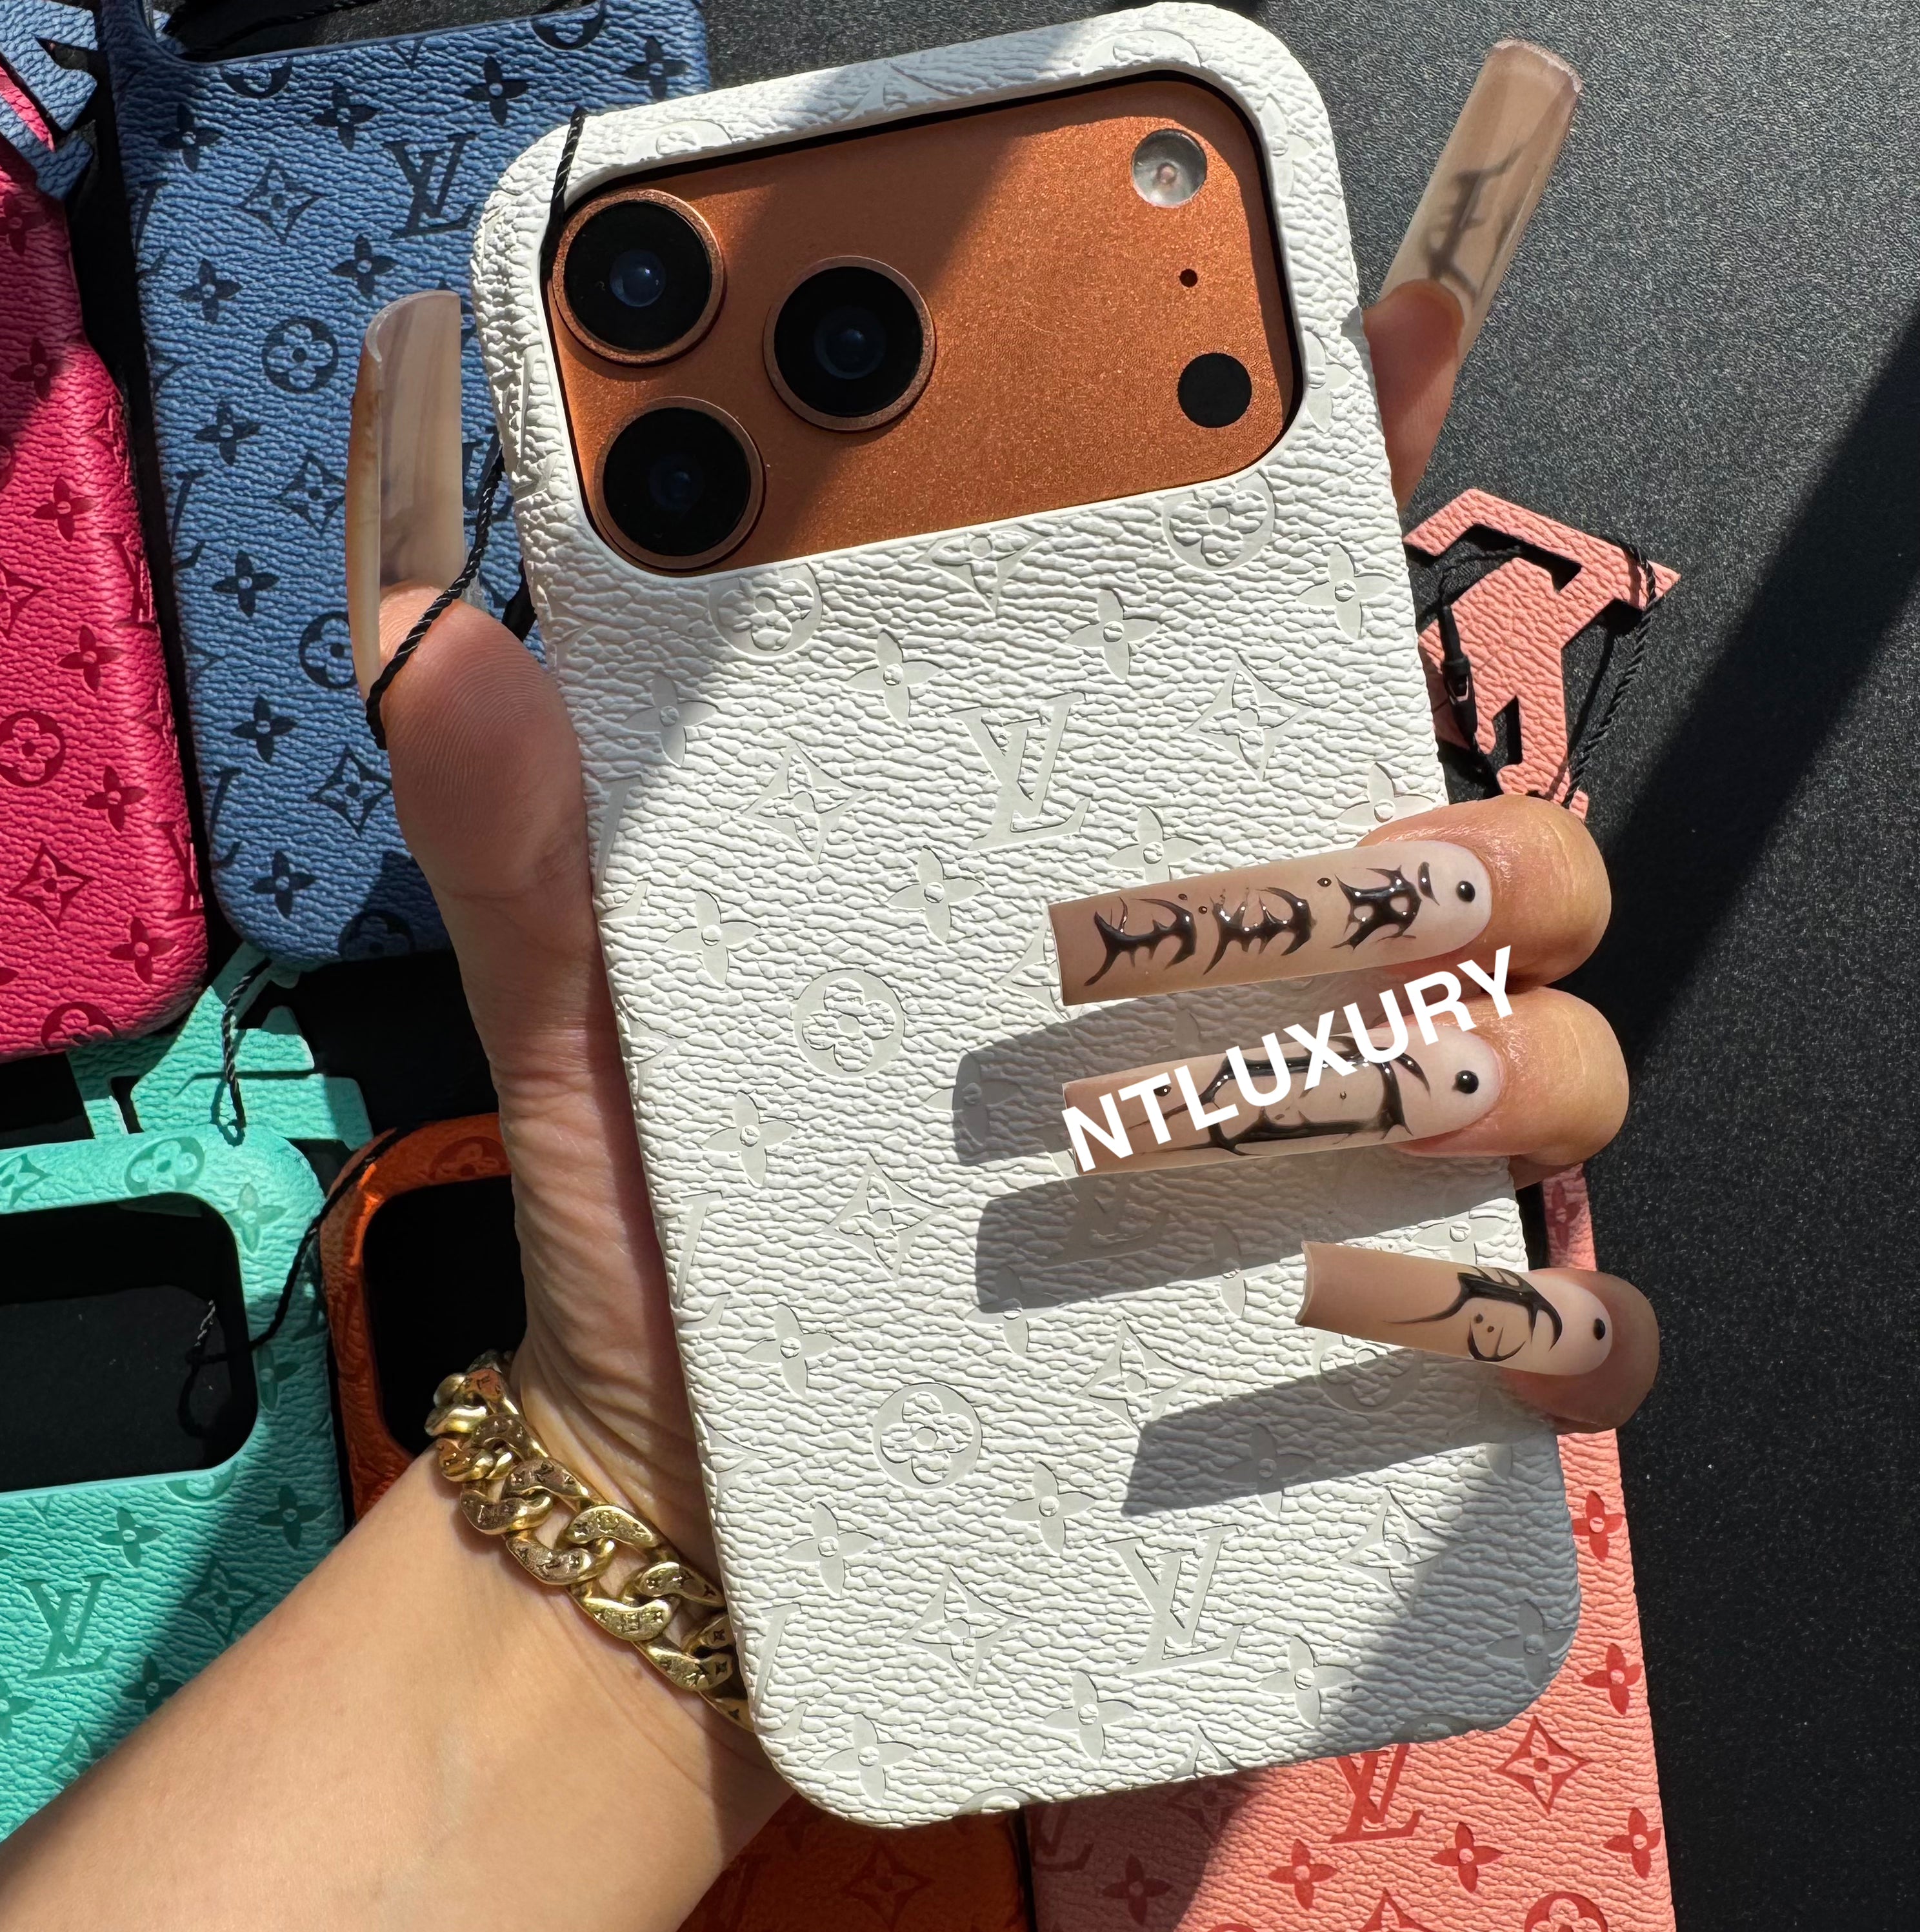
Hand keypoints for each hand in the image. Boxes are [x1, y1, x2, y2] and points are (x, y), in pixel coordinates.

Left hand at [373, 276, 1651, 1611]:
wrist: (693, 1501)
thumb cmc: (675, 1236)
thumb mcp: (596, 1017)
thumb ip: (536, 838)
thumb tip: (455, 644)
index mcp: (1116, 870)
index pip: (1287, 652)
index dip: (1364, 483)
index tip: (1388, 341)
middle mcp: (1257, 1001)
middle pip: (1490, 851)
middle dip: (1448, 847)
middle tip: (1278, 907)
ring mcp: (1331, 1174)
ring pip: (1558, 1056)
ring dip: (1479, 1064)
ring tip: (1287, 1123)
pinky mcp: (1365, 1356)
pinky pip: (1563, 1318)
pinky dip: (1543, 1313)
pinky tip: (1397, 1315)